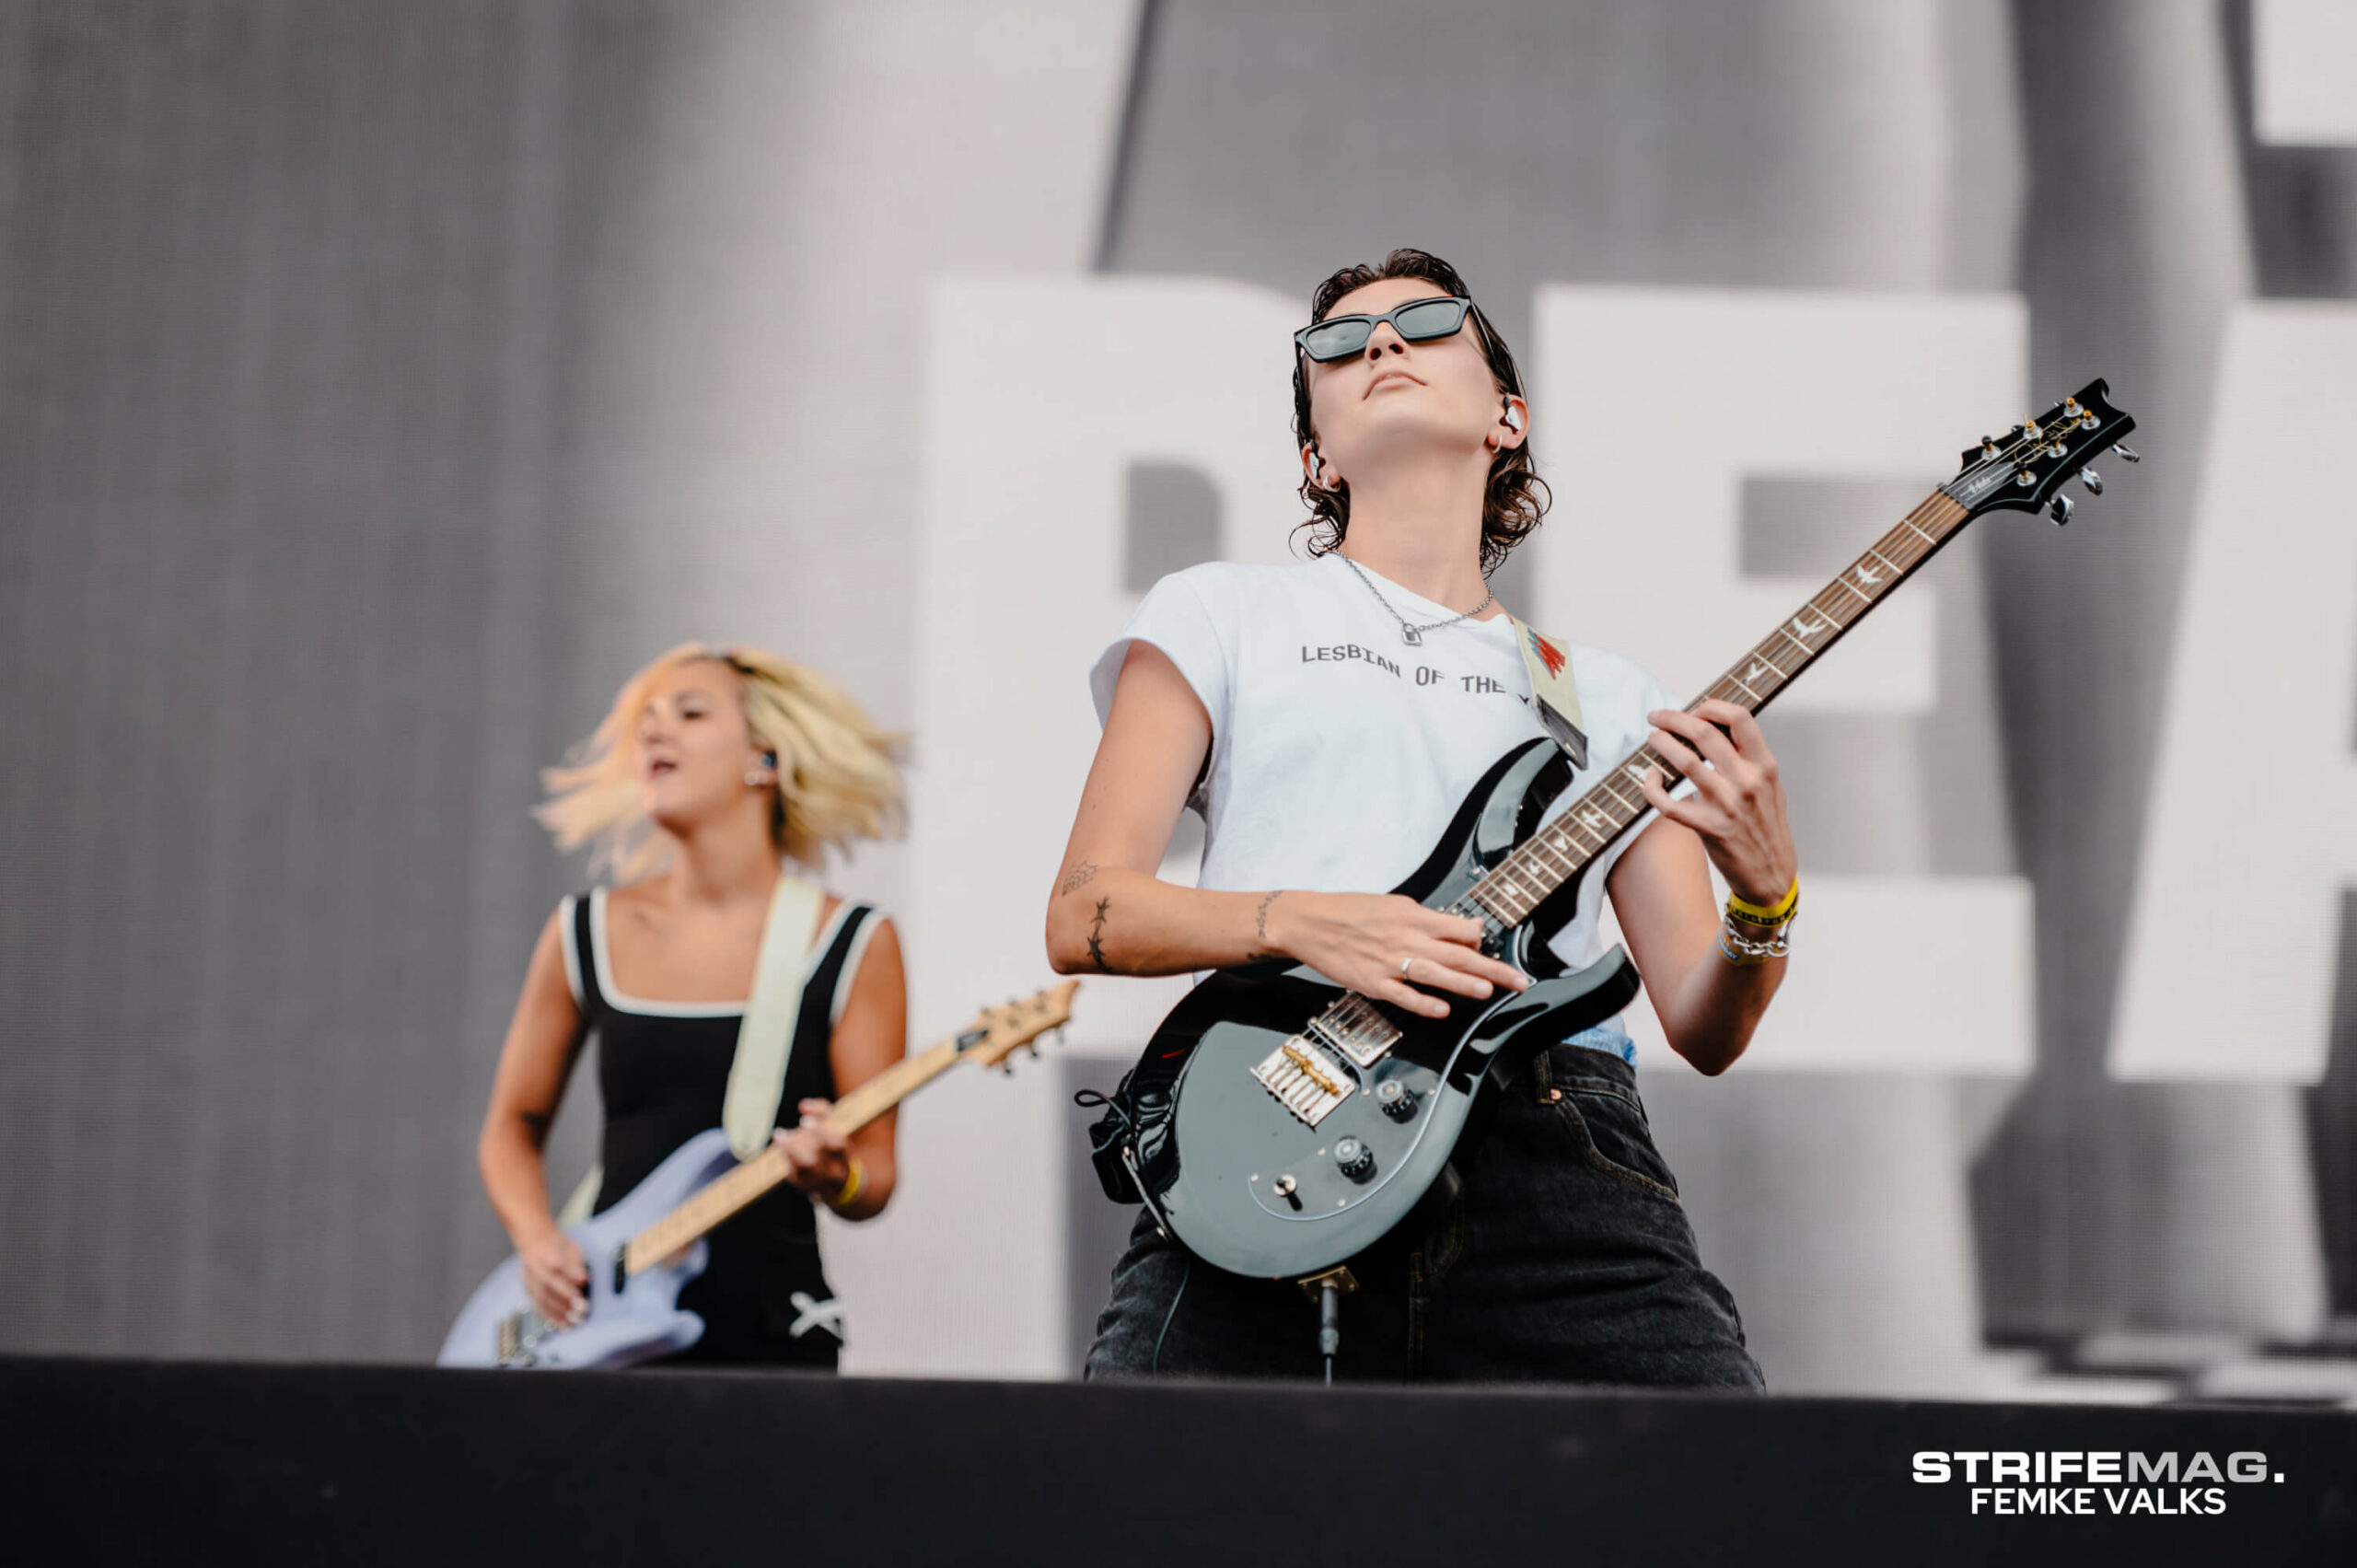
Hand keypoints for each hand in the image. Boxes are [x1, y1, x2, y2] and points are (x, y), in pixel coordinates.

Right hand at [518, 1226, 587, 1326]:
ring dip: (556, 1313)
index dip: (570, 1280)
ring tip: (571, 1324)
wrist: (535, 1241)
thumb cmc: (559, 1246)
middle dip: (565, 1301)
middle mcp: (535, 1267)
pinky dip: (548, 1316)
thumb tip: (584, 1279)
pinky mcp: (528, 1289)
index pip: (558, 1267)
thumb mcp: (572, 1247)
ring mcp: (529, 1279)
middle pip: (549, 1286)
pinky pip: (536, 1304)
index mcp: (546, 1253)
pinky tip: (559, 1324)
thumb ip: (577, 1264)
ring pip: (541, 1298)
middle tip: (580, 1313)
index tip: (584, 1289)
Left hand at [772, 1099, 852, 1200]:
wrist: (838, 1183)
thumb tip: (803, 1105)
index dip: (820, 1132)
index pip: (836, 1144)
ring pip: (804, 1168)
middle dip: (800, 1144)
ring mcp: (819, 1182)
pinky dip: (786, 1157)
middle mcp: (834, 1171)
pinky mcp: (804, 1186)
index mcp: (844, 1155)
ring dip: (789, 1150)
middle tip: (785, 1130)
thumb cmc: (833, 1146)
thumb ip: (822, 1111)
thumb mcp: (835, 1127)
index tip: (803, 1119)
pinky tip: (779, 1144)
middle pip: (817, 1160)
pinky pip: (793, 1174)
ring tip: (779, 1135)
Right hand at [1268, 890, 1529, 1019]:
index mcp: (1412, 914)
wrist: (1308, 922)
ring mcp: (1388, 961)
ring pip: (1435, 974)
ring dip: (1464, 983)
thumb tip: (1457, 930)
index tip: (1494, 951)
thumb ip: (1424, 918)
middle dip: (1492, 968)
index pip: (1458, 928)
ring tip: (1488, 991)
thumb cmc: (1349, 911)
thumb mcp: (1392, 904)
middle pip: (1457, 954)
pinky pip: (1403, 995)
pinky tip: (1442, 1010)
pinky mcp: (1372, 982)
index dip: (1480, 940)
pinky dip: (1423, 1003)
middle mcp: (1405, 937)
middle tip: (1518, 981)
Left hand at [1639, 699, 1797, 906]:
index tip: (1694, 709)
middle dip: (1674, 718)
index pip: (1740, 718)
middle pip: (1704, 734)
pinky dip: (1653, 788)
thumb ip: (1748, 757)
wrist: (1770, 873)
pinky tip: (1652, 779)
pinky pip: (1669, 804)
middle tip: (1657, 717)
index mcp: (1764, 766)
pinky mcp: (1707, 828)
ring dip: (1661, 744)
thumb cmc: (1765, 825)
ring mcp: (1727, 805)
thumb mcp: (1769, 785)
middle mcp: (1747, 781)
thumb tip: (1715, 727)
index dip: (1711, 707)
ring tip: (1652, 738)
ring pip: (1684, 762)